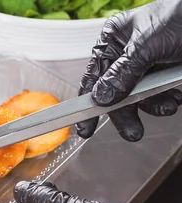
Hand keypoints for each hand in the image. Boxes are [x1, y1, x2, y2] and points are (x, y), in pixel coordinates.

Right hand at [76, 0, 181, 141]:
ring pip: (139, 98)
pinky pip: (158, 95)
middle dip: (127, 113)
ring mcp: (146, 64)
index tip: (86, 128)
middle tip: (133, 131)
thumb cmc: (181, 15)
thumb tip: (101, 97)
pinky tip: (175, 96)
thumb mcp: (146, 46)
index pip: (93, 78)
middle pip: (115, 93)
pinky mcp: (164, 72)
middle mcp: (126, 53)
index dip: (88, 104)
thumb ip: (122, 74)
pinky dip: (167, 100)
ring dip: (154, 106)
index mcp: (113, 40)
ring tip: (167, 106)